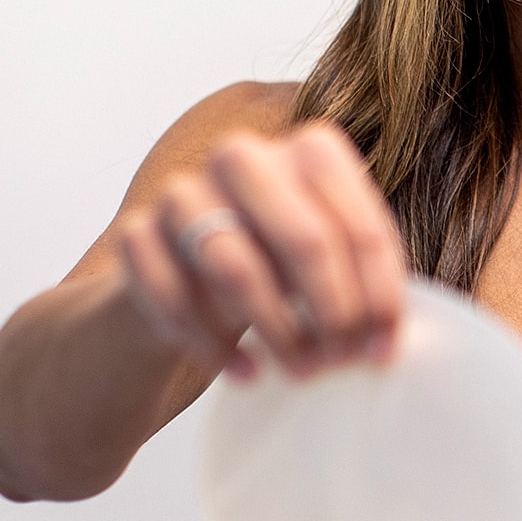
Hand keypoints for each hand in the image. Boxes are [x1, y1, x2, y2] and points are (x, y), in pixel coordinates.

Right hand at [114, 122, 405, 378]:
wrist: (184, 277)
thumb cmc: (278, 267)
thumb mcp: (329, 263)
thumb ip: (363, 287)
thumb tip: (384, 342)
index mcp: (311, 149)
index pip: (359, 226)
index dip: (378, 296)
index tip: (381, 351)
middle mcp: (244, 156)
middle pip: (304, 239)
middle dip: (330, 313)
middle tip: (339, 363)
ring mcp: (183, 191)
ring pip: (237, 268)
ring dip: (276, 331)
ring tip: (299, 371)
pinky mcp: (137, 234)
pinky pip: (175, 297)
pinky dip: (212, 345)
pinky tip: (244, 372)